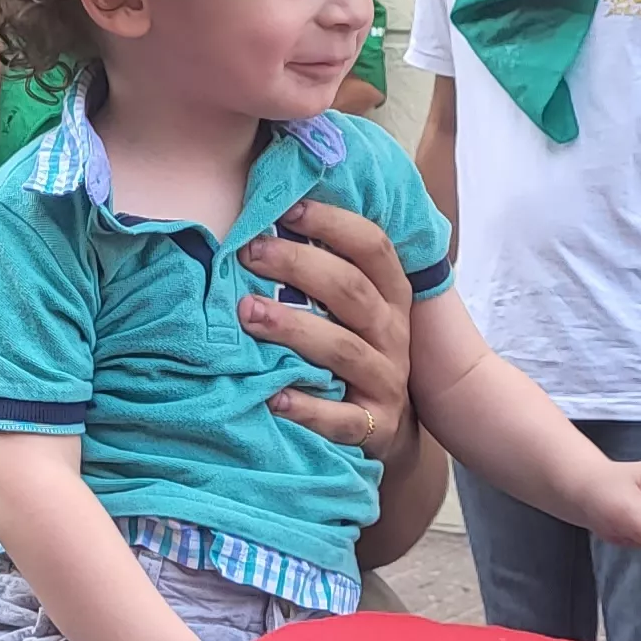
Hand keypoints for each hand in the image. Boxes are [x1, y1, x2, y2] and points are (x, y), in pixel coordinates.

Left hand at [240, 200, 414, 455]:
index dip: (333, 224)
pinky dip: (306, 409)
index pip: (372, 247)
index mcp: (390, 296)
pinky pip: (340, 419)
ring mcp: (386, 380)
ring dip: (293, 328)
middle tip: (249, 252)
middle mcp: (393, 333)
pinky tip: (272, 397)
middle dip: (298, 266)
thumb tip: (267, 219)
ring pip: (343, 348)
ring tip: (248, 312)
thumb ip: (325, 272)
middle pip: (351, 290)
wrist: (390, 431)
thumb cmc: (354, 352)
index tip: (286, 209)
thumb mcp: (353, 311)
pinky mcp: (375, 426)